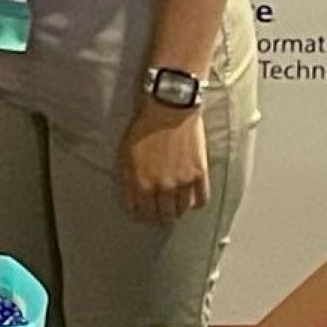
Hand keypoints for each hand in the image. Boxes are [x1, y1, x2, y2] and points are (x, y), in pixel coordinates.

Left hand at [118, 102, 207, 224]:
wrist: (169, 109)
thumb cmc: (144, 128)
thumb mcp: (126, 154)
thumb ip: (128, 180)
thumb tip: (132, 200)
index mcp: (141, 182)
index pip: (141, 212)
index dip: (142, 215)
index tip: (144, 214)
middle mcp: (162, 186)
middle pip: (163, 216)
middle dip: (160, 217)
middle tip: (160, 214)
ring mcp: (183, 182)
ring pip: (181, 211)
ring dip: (177, 211)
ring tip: (174, 207)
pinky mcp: (200, 175)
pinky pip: (201, 201)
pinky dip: (195, 204)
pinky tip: (190, 199)